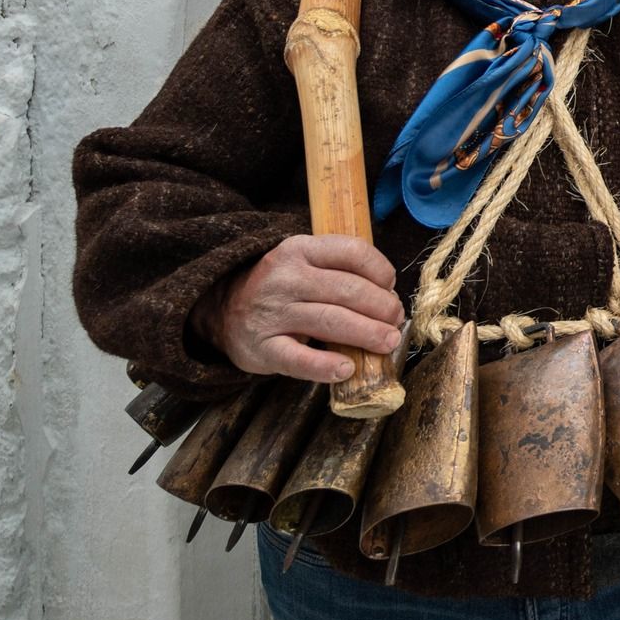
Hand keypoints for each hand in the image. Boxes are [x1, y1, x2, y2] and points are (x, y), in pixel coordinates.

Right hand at [192, 234, 404, 381]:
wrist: (223, 310)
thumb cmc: (280, 288)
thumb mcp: (304, 263)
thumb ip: (339, 270)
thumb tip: (389, 294)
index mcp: (300, 250)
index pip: (352, 252)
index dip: (381, 270)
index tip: (392, 287)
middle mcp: (285, 278)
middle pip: (348, 290)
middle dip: (382, 307)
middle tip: (396, 320)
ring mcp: (272, 314)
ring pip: (330, 322)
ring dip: (367, 333)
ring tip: (388, 342)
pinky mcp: (263, 348)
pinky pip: (298, 360)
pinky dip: (325, 367)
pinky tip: (347, 369)